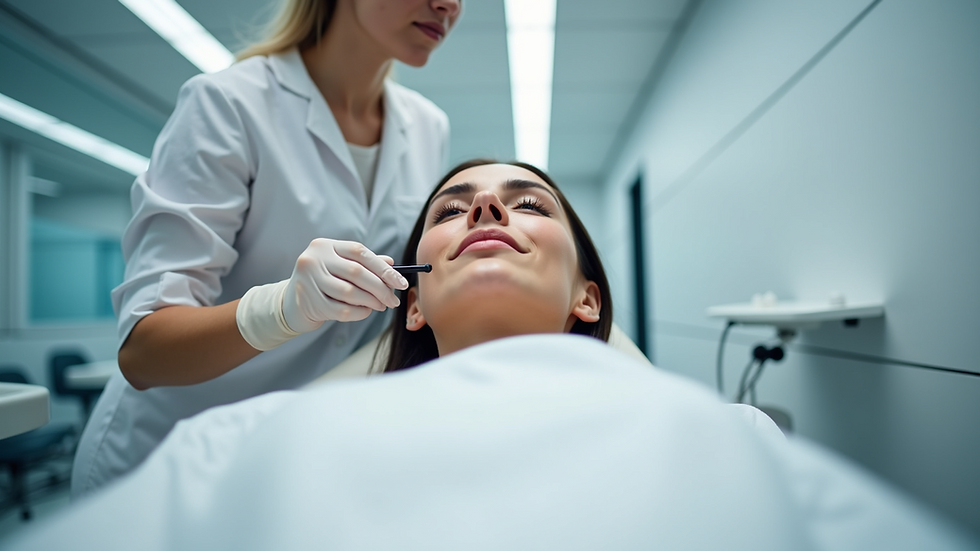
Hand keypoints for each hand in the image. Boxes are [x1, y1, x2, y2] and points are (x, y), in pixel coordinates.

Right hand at [282, 239, 408, 331]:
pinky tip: (365, 311)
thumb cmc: (323, 281)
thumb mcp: (340, 267)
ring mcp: (308, 280)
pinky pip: (341, 310)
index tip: (400, 282)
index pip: (359, 252)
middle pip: (356, 273)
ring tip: (381, 306)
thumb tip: (391, 264)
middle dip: (380, 288)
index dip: (383, 268)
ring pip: (350, 293)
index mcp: (324, 245)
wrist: (292, 302)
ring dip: (371, 302)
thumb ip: (363, 264)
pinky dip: (359, 313)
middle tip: (393, 300)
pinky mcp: (308, 302)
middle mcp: (314, 259)